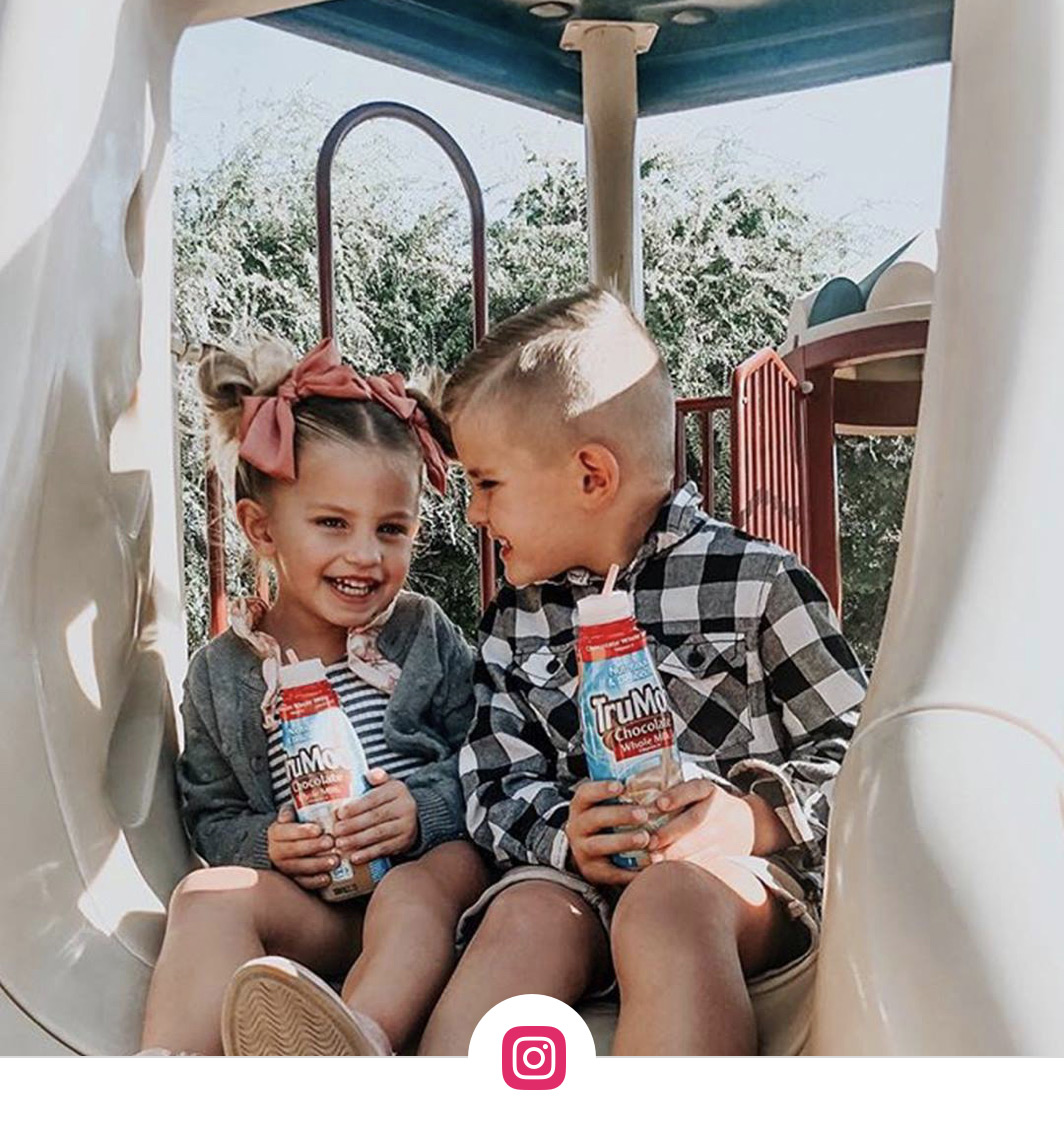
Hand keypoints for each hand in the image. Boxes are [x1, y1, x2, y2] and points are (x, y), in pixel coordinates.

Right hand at [267, 803, 339, 891]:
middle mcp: (276, 852)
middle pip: (293, 850)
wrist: (284, 847)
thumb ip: (290, 811)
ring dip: (318, 865)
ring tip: (335, 860)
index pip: (286, 831)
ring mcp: (284, 868)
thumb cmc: (294, 828)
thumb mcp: (290, 816)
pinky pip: (302, 883)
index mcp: (275, 833)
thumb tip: (290, 808)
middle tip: (331, 842)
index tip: (318, 829)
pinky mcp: (293, 881)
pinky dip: (315, 881)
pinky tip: (328, 878)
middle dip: (313, 847)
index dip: (302, 831)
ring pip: (299, 868)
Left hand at [334, 768, 418, 862]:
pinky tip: (355, 857)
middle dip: (353, 825)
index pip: (374, 798)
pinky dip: (368, 854)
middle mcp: (405, 808)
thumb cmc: (393, 800)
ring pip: (379, 834)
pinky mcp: (404, 842)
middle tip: (336, 830)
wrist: (416, 816)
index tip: (340, 813)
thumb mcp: (388, 784)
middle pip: (376, 817)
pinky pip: (384, 849)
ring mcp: (406, 827)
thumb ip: (378, 778)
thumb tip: (371, 774)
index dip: (356, 806)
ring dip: (357, 840)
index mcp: (397, 790)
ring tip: (341, 844)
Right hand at [564, 779, 649, 887]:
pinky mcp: (592, 872)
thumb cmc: (606, 821)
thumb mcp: (605, 805)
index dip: (601, 789)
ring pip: (599, 845)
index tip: (621, 786)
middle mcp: (577, 827)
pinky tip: (648, 864)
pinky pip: (610, 873)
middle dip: (619, 815)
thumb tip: (655, 774)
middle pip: (594, 818)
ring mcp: (582, 850)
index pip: (585, 793)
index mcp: (581, 806)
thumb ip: (622, 794)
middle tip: (643, 814)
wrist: (590, 853)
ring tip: (646, 839)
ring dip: (623, 841)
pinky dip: (629, 871)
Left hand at [646, 779, 790, 865]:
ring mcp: (725, 833)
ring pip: (701, 844)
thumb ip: (676, 796)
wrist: (749, 823)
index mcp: (709, 790)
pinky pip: (706, 861)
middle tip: (650, 842)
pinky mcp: (726, 853)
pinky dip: (688, 868)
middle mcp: (719, 810)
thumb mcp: (700, 792)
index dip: (677, 796)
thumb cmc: (710, 806)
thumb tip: (642, 807)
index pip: (694, 789)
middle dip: (671, 832)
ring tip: (655, 860)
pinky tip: (670, 873)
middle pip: (695, 820)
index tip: (659, 804)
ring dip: (677, 854)